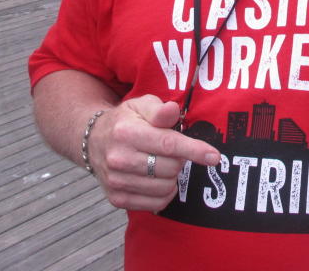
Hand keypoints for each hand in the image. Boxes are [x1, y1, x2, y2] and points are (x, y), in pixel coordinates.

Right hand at [87, 96, 220, 212]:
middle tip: (173, 151)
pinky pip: (155, 204)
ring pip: (165, 187)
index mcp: (126, 132)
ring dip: (173, 177)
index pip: (168, 144)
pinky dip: (165, 193)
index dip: (194, 151)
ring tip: (163, 163)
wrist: (94, 141)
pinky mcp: (116, 199)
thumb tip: (173, 110)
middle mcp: (118, 158)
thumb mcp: (141, 105)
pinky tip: (158, 179)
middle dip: (180, 159)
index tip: (214, 157)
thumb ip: (159, 109)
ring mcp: (116, 181)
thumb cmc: (126, 121)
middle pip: (170, 168)